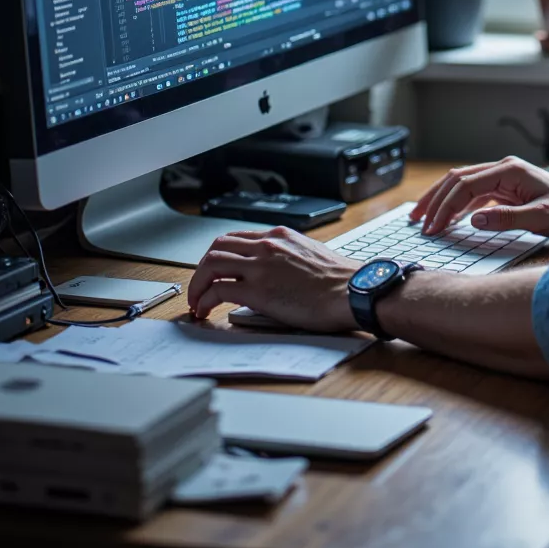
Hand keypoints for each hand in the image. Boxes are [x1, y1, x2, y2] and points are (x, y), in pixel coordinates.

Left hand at [187, 225, 359, 329]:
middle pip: (217, 246)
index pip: (236, 237)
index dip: (219, 255)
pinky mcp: (258, 291)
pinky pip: (217, 290)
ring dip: (197, 284)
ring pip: (210, 264)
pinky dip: (204, 300)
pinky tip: (205, 311)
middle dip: (202, 267)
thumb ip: (287, 257)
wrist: (352, 291)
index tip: (215, 271)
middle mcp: (266, 246)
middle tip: (200, 286)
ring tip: (196, 302)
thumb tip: (276, 272)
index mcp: (280, 236)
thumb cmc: (340, 280)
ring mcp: (260, 266)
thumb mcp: (310, 254)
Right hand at [409, 155, 548, 238]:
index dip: (446, 206)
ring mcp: (502, 176)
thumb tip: (474, 219)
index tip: (433, 227)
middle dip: (435, 199)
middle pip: (457, 179)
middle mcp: (502, 168)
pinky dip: (457, 205)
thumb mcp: (540, 218)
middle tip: (417, 220)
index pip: (466, 185)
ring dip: (442, 200)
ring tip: (423, 217)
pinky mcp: (503, 186)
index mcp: (509, 171)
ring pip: (462, 183)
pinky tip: (448, 219)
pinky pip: (473, 192)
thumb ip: (507, 218)